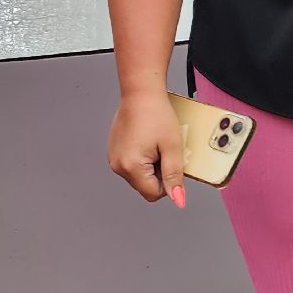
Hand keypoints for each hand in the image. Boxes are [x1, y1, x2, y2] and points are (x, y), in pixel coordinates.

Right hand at [108, 91, 185, 206]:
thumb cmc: (156, 114)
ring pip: (140, 175)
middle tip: (165, 149)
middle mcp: (117, 166)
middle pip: (146, 185)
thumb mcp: (173, 146)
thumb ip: (174, 175)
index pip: (154, 194)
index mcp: (131, 167)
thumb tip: (178, 199)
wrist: (141, 93)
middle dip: (159, 172)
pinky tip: (148, 140)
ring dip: (151, 164)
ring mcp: (113, 158)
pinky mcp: (114, 151)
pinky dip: (143, 157)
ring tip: (156, 143)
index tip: (173, 164)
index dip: (168, 182)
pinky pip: (133, 164)